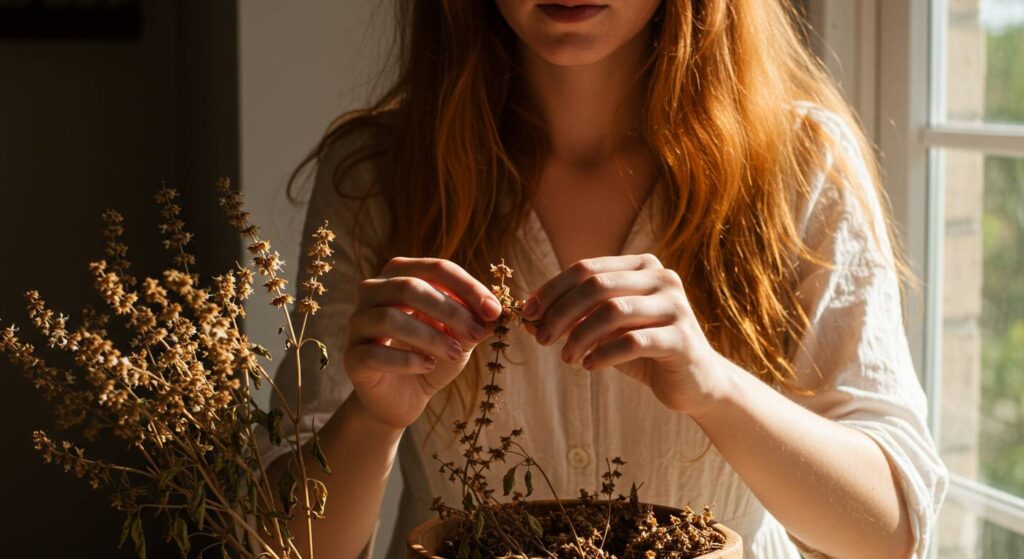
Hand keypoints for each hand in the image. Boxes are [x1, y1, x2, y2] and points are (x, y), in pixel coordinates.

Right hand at [344, 257, 502, 428]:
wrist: (403, 397)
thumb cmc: (431, 355)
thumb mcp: (459, 336)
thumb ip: (474, 321)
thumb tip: (495, 313)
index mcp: (399, 275)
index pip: (435, 269)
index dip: (468, 288)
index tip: (494, 311)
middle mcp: (372, 292)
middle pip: (408, 287)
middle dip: (450, 310)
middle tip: (477, 333)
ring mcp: (358, 324)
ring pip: (390, 318)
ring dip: (430, 336)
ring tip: (456, 353)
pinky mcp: (353, 357)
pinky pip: (376, 353)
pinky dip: (408, 360)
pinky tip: (429, 365)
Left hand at [522, 253, 727, 416]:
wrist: (697, 383)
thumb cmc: (644, 351)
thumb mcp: (607, 329)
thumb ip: (577, 317)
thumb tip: (529, 316)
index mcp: (642, 266)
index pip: (586, 268)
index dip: (552, 289)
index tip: (527, 313)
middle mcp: (662, 278)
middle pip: (597, 285)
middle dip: (561, 312)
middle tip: (541, 338)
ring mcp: (676, 307)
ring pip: (613, 311)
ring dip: (579, 336)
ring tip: (566, 358)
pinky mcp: (682, 339)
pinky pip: (633, 342)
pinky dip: (604, 355)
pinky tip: (590, 366)